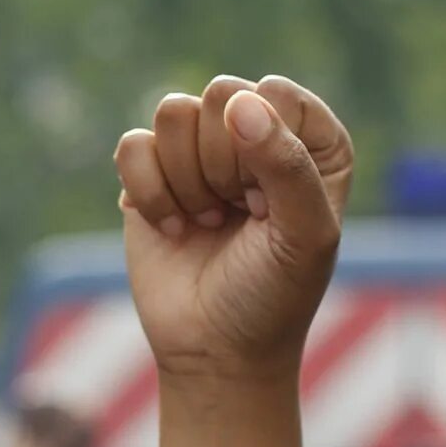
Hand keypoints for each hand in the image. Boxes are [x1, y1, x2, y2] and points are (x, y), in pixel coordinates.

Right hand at [115, 76, 352, 384]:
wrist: (216, 352)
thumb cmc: (273, 295)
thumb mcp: (304, 236)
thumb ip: (287, 163)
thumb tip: (238, 104)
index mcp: (311, 139)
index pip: (276, 94)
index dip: (264, 152)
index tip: (270, 209)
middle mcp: (258, 131)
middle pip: (221, 95)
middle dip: (223, 167)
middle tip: (238, 217)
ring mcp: (201, 148)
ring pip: (173, 113)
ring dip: (188, 182)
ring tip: (209, 222)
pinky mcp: (152, 171)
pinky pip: (133, 146)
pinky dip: (149, 194)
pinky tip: (174, 229)